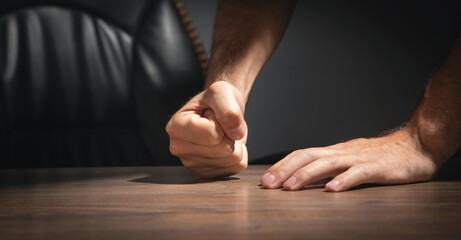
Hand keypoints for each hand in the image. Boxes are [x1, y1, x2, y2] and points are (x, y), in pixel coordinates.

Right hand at [166, 81, 247, 177]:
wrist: (217, 110)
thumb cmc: (214, 101)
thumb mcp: (221, 92)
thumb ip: (229, 110)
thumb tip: (237, 134)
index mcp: (176, 127)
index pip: (212, 134)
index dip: (221, 121)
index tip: (211, 115)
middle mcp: (179, 148)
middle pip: (224, 149)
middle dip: (229, 133)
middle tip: (219, 125)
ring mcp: (192, 164)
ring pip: (233, 159)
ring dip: (235, 143)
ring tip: (221, 133)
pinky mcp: (207, 173)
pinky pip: (237, 167)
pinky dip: (239, 153)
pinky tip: (224, 144)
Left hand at [260, 129, 438, 191]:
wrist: (416, 144)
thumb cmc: (380, 156)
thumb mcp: (349, 160)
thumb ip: (330, 168)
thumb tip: (303, 180)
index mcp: (334, 152)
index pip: (302, 155)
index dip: (282, 166)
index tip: (265, 180)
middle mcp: (342, 152)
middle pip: (308, 156)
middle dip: (285, 170)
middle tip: (267, 184)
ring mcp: (359, 158)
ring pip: (327, 163)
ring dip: (306, 175)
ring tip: (290, 187)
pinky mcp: (378, 167)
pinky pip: (359, 173)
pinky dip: (344, 181)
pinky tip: (332, 190)